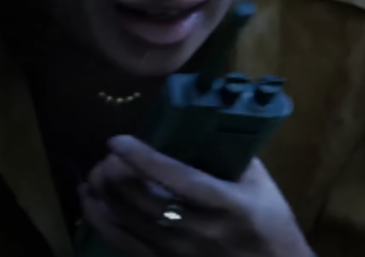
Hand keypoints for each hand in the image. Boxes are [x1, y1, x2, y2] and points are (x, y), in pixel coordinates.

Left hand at [79, 135, 312, 256]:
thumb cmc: (272, 227)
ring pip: (128, 224)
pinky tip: (91, 203)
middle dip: (115, 175)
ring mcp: (180, 254)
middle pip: (143, 202)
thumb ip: (234, 154)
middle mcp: (199, 231)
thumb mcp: (262, 187)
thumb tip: (204, 121)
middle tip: (106, 157)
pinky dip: (102, 223)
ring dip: (103, 197)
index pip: (178, 179)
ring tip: (93, 175)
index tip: (118, 139)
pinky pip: (124, 246)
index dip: (144, 158)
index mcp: (226, 204)